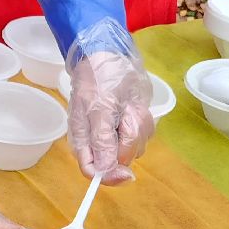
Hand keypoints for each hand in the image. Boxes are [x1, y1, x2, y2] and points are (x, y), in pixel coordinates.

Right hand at [66, 19, 153, 182]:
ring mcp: (117, 133)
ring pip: (136, 146)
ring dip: (137, 126)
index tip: (127, 173)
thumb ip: (103, 142)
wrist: (108, 52)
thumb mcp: (99, 108)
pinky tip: (135, 104)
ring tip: (128, 105)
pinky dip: (143, 119)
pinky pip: (144, 133)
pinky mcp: (131, 124)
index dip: (110, 176)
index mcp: (84, 140)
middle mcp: (100, 141)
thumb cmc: (98, 78)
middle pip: (120, 160)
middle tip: (126, 115)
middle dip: (128, 140)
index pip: (95, 172)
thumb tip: (105, 173)